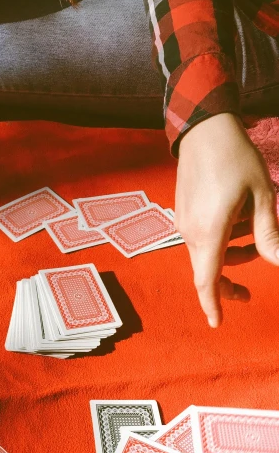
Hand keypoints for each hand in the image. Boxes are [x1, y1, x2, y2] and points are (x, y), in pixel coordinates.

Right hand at [176, 113, 278, 326]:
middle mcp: (190, 233)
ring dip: (228, 256)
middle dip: (229, 282)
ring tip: (251, 235)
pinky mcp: (182, 214)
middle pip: (208, 271)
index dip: (213, 304)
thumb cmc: (236, 160)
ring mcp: (183, 223)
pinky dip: (219, 241)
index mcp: (210, 232)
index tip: (217, 323)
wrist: (203, 130)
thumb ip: (269, 236)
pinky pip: (200, 239)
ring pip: (206, 254)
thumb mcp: (263, 197)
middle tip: (248, 293)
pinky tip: (235, 219)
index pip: (207, 280)